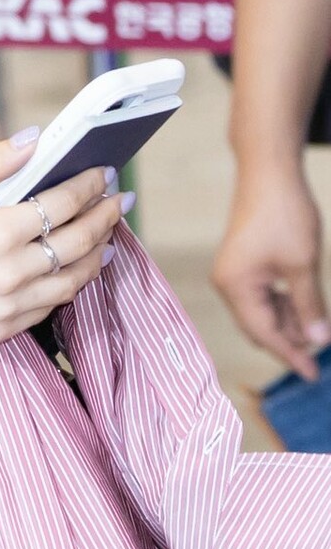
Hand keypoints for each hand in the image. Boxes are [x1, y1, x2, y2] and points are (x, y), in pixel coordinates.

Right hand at [0, 134, 125, 345]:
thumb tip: (35, 140)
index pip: (62, 205)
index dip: (89, 186)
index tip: (104, 173)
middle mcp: (9, 275)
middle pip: (78, 244)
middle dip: (105, 218)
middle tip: (120, 202)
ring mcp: (6, 309)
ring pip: (72, 283)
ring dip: (96, 256)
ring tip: (107, 236)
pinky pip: (47, 310)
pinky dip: (67, 287)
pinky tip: (73, 271)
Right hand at [212, 168, 330, 381]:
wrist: (269, 173)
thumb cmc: (284, 215)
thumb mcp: (303, 265)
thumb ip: (309, 306)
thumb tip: (317, 340)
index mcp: (236, 287)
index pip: (265, 334)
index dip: (291, 356)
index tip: (313, 375)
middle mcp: (228, 283)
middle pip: (258, 327)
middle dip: (289, 341)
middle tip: (320, 354)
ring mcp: (232, 273)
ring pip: (261, 313)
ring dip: (287, 322)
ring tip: (317, 323)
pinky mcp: (241, 264)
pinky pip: (260, 296)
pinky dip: (281, 305)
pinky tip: (301, 304)